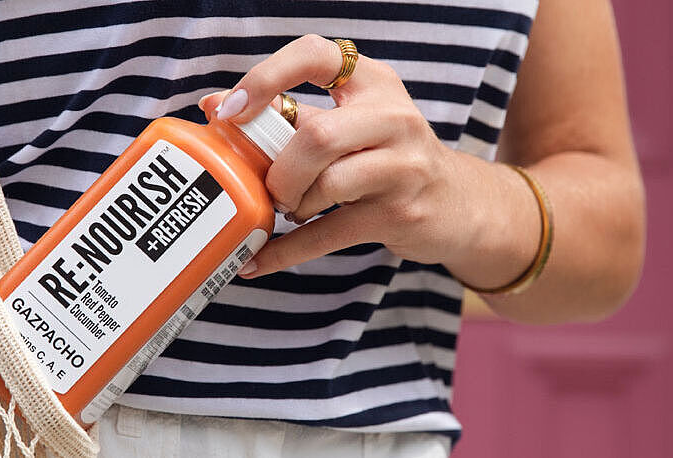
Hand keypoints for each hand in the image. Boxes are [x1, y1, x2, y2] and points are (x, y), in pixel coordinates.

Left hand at [199, 35, 539, 281]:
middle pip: (316, 135)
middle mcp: (393, 116)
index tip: (231, 110)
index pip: (315, 55)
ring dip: (293, 205)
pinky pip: (329, 233)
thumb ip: (288, 113)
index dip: (266, 78)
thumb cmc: (386, 157)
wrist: (459, 204)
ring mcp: (403, 166)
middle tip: (274, 187)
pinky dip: (286, 252)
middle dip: (280, 169)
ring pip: (327, 183)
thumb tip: (213, 107)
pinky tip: (258, 261)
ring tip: (293, 210)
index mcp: (372, 81)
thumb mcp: (349, 123)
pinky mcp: (401, 212)